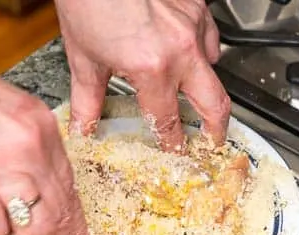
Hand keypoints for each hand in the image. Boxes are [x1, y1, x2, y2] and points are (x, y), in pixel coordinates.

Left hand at [55, 0, 229, 148]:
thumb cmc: (89, 1)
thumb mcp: (84, 59)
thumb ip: (88, 101)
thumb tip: (83, 128)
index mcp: (152, 69)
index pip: (169, 123)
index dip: (173, 145)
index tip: (175, 154)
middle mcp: (180, 50)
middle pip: (215, 104)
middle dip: (215, 131)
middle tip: (210, 144)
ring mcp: (193, 26)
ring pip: (215, 68)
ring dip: (207, 87)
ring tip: (195, 98)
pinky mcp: (197, 6)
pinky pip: (210, 38)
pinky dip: (203, 51)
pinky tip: (188, 54)